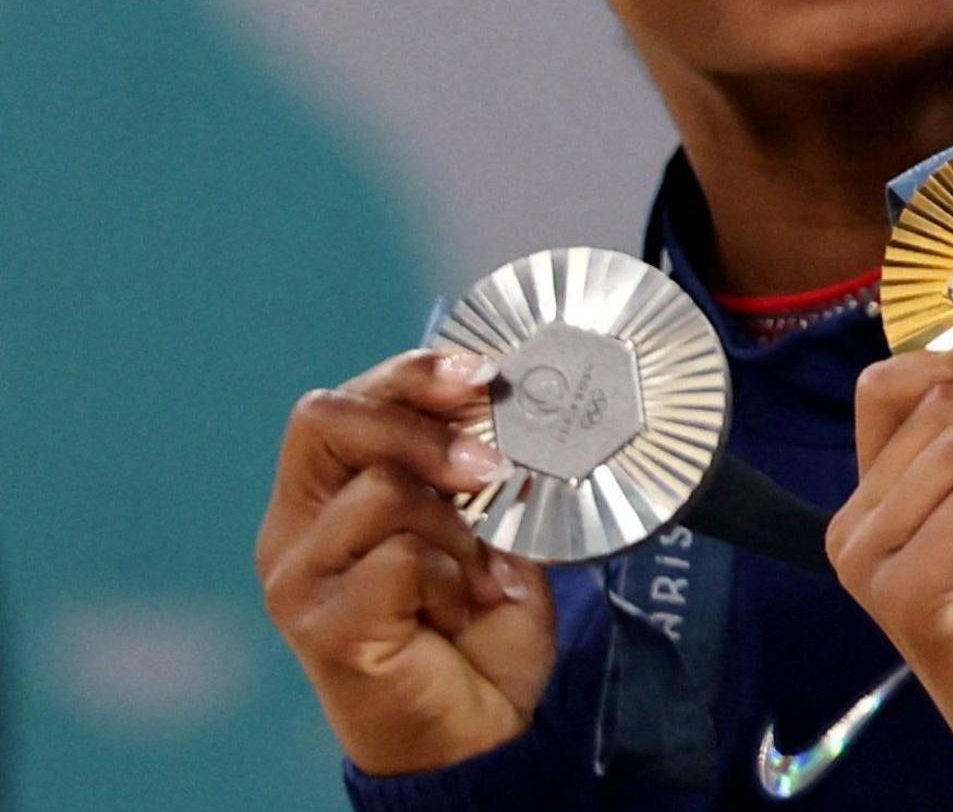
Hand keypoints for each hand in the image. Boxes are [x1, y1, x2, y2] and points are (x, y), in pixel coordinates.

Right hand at [255, 350, 558, 775]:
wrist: (479, 730)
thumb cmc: (478, 626)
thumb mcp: (487, 528)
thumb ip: (479, 471)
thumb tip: (508, 401)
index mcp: (326, 496)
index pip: (340, 404)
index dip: (408, 374)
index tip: (480, 372)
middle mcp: (294, 530)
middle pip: (327, 421)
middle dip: (421, 427)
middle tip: (490, 465)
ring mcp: (298, 579)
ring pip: (383, 492)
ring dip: (457, 530)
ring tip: (476, 579)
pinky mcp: (321, 625)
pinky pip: (400, 560)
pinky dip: (454, 580)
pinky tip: (460, 613)